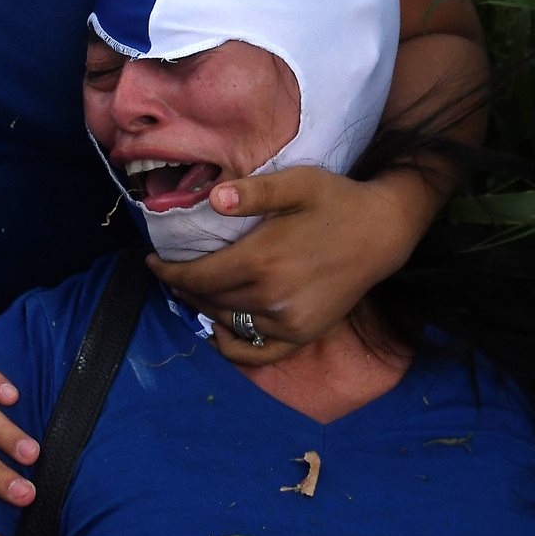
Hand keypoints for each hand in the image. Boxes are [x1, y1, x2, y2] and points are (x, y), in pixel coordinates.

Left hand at [148, 166, 439, 345]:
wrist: (383, 232)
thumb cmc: (335, 200)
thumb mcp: (297, 183)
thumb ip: (254, 191)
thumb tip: (215, 198)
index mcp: (262, 261)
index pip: (197, 278)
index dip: (168, 272)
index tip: (151, 261)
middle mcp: (271, 299)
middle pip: (208, 301)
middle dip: (182, 288)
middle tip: (168, 272)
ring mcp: (288, 322)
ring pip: (227, 323)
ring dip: (202, 309)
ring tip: (190, 291)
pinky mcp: (303, 334)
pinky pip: (257, 353)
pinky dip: (232, 347)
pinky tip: (218, 331)